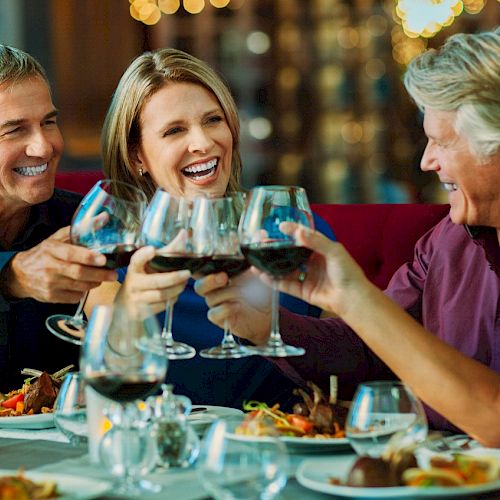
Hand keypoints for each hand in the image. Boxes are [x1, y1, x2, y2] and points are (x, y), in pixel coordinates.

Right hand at [2, 226, 116, 302]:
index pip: (70, 253)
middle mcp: (48, 267)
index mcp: (51, 249)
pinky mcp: (51, 297)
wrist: (20, 274)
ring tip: (103, 278)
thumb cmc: (45, 253)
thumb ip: (81, 229)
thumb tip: (105, 217)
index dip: (88, 257)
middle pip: (78, 273)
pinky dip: (84, 292)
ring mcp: (49, 284)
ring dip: (95, 283)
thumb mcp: (58, 238)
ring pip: (79, 286)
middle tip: (114, 274)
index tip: (104, 259)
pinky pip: (74, 297)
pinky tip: (86, 285)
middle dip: (100, 274)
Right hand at [116, 246, 190, 315]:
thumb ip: (169, 250)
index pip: (136, 260)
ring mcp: (136, 299)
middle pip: (157, 281)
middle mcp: (133, 283)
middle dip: (174, 277)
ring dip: (177, 289)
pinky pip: (161, 306)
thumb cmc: (142, 281)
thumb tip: (185, 233)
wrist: (125, 309)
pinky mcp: (140, 312)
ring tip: (184, 284)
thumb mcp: (150, 266)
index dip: (144, 255)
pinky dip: (172, 299)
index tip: (152, 249)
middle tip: (187, 273)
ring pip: (162, 295)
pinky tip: (175, 294)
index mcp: (134, 268)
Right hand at [194, 270, 272, 345]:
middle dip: (209, 280)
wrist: (266, 317)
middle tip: (223, 277)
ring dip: (225, 294)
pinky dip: (224, 309)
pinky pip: (213, 314)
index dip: (202, 266)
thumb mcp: (263, 282)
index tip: (210, 261)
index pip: (204, 270)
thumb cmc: (262, 295)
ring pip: (210, 298)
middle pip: (200, 285)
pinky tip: (237, 306)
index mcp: (222, 276)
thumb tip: (255, 268)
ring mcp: (217, 305)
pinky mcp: (219, 319)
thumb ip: (259, 274)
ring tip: (241, 293)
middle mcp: (216, 290)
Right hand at [255, 222, 370, 317]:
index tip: (280, 226)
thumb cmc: (349, 273)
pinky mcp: (303, 291)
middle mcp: (313, 262)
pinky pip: (285, 285)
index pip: (304, 237)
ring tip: (258, 260)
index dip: (292, 231)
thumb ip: (315, 241)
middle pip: (291, 253)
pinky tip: (263, 276)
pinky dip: (274, 281)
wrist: (352, 298)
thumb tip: (298, 232)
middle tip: (264, 243)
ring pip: (286, 270)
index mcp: (322, 250)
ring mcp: (307, 277)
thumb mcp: (334, 251)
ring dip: (272, 265)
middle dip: (277, 249)